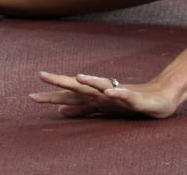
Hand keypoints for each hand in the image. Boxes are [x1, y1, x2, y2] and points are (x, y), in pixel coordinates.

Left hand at [29, 71, 176, 118]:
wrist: (155, 100)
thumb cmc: (124, 103)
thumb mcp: (98, 108)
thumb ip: (80, 109)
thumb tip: (60, 111)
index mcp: (92, 96)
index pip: (68, 96)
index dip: (51, 97)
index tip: (31, 97)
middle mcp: (100, 92)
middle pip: (78, 87)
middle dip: (61, 82)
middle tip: (42, 75)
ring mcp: (115, 93)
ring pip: (100, 86)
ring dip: (89, 81)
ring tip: (77, 77)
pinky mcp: (131, 97)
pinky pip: (123, 95)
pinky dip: (116, 93)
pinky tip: (109, 92)